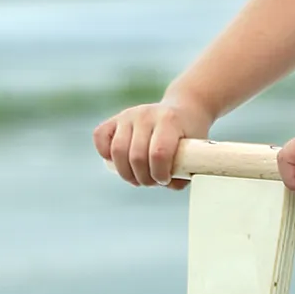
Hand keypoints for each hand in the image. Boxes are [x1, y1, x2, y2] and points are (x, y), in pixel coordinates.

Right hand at [93, 94, 213, 187]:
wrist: (184, 109)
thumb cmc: (188, 135)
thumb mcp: (195, 152)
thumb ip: (182, 173)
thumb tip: (167, 184)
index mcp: (169, 120)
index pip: (158, 153)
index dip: (159, 174)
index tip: (164, 180)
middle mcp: (146, 114)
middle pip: (136, 156)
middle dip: (144, 178)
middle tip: (152, 181)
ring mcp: (129, 115)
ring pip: (117, 151)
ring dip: (126, 173)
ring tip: (138, 178)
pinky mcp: (115, 118)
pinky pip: (100, 137)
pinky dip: (105, 154)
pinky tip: (119, 162)